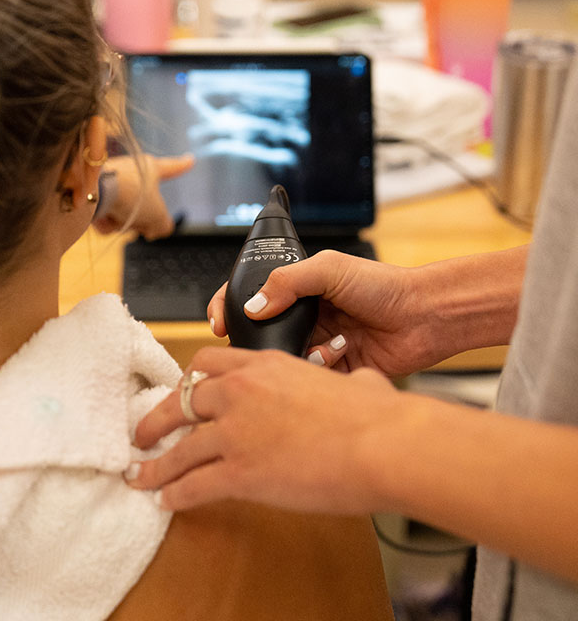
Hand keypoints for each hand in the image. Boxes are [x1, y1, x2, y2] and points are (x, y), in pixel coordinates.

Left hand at [92, 153, 193, 240]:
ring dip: (123, 223)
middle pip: (143, 204)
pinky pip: (105, 215)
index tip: (190, 159)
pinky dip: (105, 222)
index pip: (171, 168)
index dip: (182, 165)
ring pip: (124, 213)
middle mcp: (129, 171)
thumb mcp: (157, 215)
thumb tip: (156, 230)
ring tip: (117, 218)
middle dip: (141, 220)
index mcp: (149, 168)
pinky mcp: (91, 191)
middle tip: (143, 229)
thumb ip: (163, 225)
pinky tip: (101, 218)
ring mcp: (109, 181)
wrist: (92, 191)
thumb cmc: (131, 196)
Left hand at [128, 346, 402, 512]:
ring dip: (155, 464)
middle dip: (156, 418)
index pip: (210, 364)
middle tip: (144, 432)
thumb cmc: (378, 415)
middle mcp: (242, 391)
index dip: (189, 382)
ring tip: (140, 474)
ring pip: (178, 447)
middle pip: (181, 400)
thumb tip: (364, 384)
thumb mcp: (356, 381)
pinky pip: (193, 484)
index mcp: (266, 364)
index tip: (181, 396)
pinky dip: (174, 494)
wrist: (381, 443)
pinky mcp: (239, 471)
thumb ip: (348, 381)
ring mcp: (236, 430)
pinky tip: (165, 502)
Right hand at [208, 249, 447, 376]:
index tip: (219, 321)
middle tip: (261, 345)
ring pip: (285, 357)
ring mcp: (317, 342)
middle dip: (260, 340)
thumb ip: (286, 282)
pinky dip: (321, 365)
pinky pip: (310, 375)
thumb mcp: (329, 269)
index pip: (251, 296)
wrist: (425, 316)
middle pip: (263, 331)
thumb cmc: (384, 285)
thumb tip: (253, 307)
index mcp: (298, 289)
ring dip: (301, 352)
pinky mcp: (333, 369)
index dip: (230, 307)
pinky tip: (343, 351)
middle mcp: (304, 316)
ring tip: (326, 342)